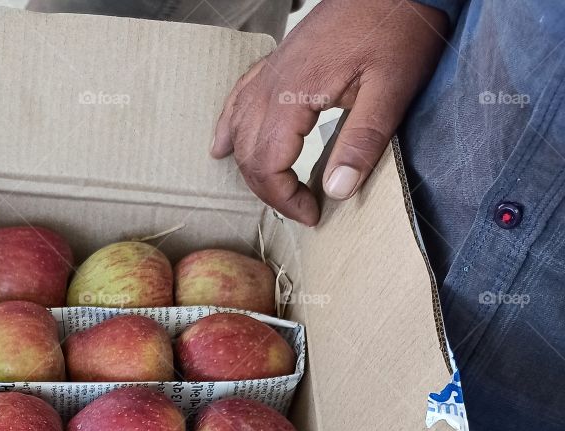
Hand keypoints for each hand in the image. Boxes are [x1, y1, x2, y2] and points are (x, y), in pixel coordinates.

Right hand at [211, 0, 449, 224]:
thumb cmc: (397, 28)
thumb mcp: (392, 90)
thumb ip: (362, 142)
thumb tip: (336, 190)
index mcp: (295, 92)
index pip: (267, 164)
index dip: (285, 198)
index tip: (313, 213)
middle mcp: (274, 82)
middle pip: (248, 153)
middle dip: (270, 190)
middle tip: (302, 207)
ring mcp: (272, 70)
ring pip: (239, 130)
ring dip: (251, 166)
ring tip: (276, 189)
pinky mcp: (278, 62)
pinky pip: (239, 98)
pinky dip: (229, 127)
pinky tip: (222, 146)